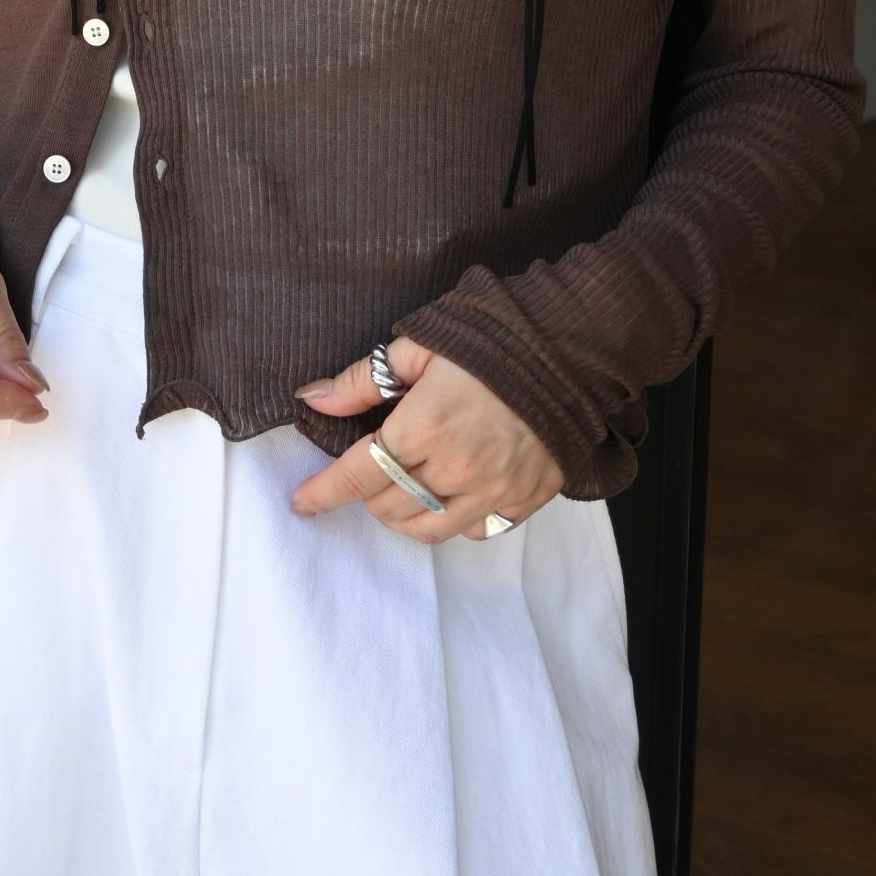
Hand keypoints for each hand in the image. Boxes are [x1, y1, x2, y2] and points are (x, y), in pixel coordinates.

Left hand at [290, 336, 564, 541]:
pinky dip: (452, 521)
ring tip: (401, 490)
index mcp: (425, 425)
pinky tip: (450, 496)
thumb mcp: (422, 347)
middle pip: (387, 505)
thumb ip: (362, 380)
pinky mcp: (523, 500)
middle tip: (372, 468)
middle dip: (367, 493)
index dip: (323, 492)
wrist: (573, 353)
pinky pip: (474, 532)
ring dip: (402, 514)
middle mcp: (457, 468)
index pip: (358, 474)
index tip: (302, 502)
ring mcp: (493, 490)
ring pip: (426, 529)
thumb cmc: (494, 344)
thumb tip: (312, 399)